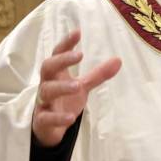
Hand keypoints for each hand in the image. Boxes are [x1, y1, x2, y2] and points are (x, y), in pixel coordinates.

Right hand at [32, 30, 120, 146]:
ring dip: (61, 87)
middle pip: (47, 67)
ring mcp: (43, 102)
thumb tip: (118, 60)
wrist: (48, 127)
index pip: (57, 53)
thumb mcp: (83, 86)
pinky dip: (58, 117)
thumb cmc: (64, 100)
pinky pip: (46, 117)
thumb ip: (98, 75)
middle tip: (79, 55)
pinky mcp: (42, 120)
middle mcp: (47, 83)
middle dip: (62, 60)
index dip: (66, 43)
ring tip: (78, 86)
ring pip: (47, 90)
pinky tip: (70, 117)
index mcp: (56, 73)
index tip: (78, 32)